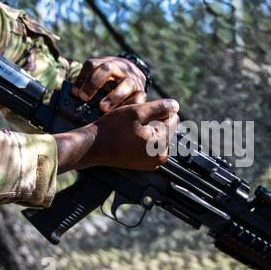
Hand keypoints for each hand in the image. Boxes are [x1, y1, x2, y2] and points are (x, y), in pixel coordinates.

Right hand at [54, 98, 179, 171]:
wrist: (94, 146)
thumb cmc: (113, 129)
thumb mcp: (137, 112)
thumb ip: (159, 107)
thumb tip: (176, 105)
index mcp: (161, 145)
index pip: (173, 119)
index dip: (158, 111)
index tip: (141, 114)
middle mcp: (160, 157)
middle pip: (167, 128)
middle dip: (154, 121)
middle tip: (134, 123)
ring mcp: (152, 162)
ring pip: (158, 136)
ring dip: (149, 128)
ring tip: (131, 129)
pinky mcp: (144, 163)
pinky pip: (150, 145)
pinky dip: (144, 138)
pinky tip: (130, 136)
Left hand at [72, 56, 147, 110]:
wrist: (135, 72)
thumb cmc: (110, 78)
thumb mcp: (99, 75)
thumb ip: (85, 83)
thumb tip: (66, 93)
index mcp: (105, 63)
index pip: (92, 64)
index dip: (82, 78)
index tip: (74, 93)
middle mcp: (119, 68)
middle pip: (107, 68)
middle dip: (94, 83)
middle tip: (84, 98)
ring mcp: (132, 79)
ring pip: (125, 84)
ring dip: (113, 96)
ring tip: (103, 108)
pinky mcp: (141, 91)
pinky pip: (140, 97)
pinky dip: (132, 104)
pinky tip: (123, 112)